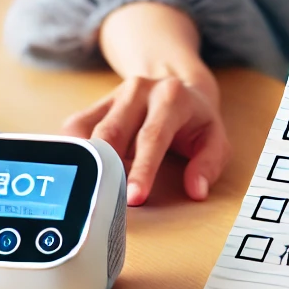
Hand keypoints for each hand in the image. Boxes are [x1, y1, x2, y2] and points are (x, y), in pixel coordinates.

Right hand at [63, 74, 230, 206]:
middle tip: (105, 203)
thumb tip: (196, 189)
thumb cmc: (194, 120)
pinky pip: (75, 126)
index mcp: (171, 98)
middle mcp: (140, 90)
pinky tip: (81, 170)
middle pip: (113, 132)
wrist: (178, 86)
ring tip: (92, 189)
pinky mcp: (98, 103)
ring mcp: (115, 94)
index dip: (142, 169)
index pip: (152, 136)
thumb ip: (209, 163)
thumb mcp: (214, 137)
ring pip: (88, 129)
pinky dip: (75, 151)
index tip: (134, 197)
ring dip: (87, 162)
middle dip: (105, 170)